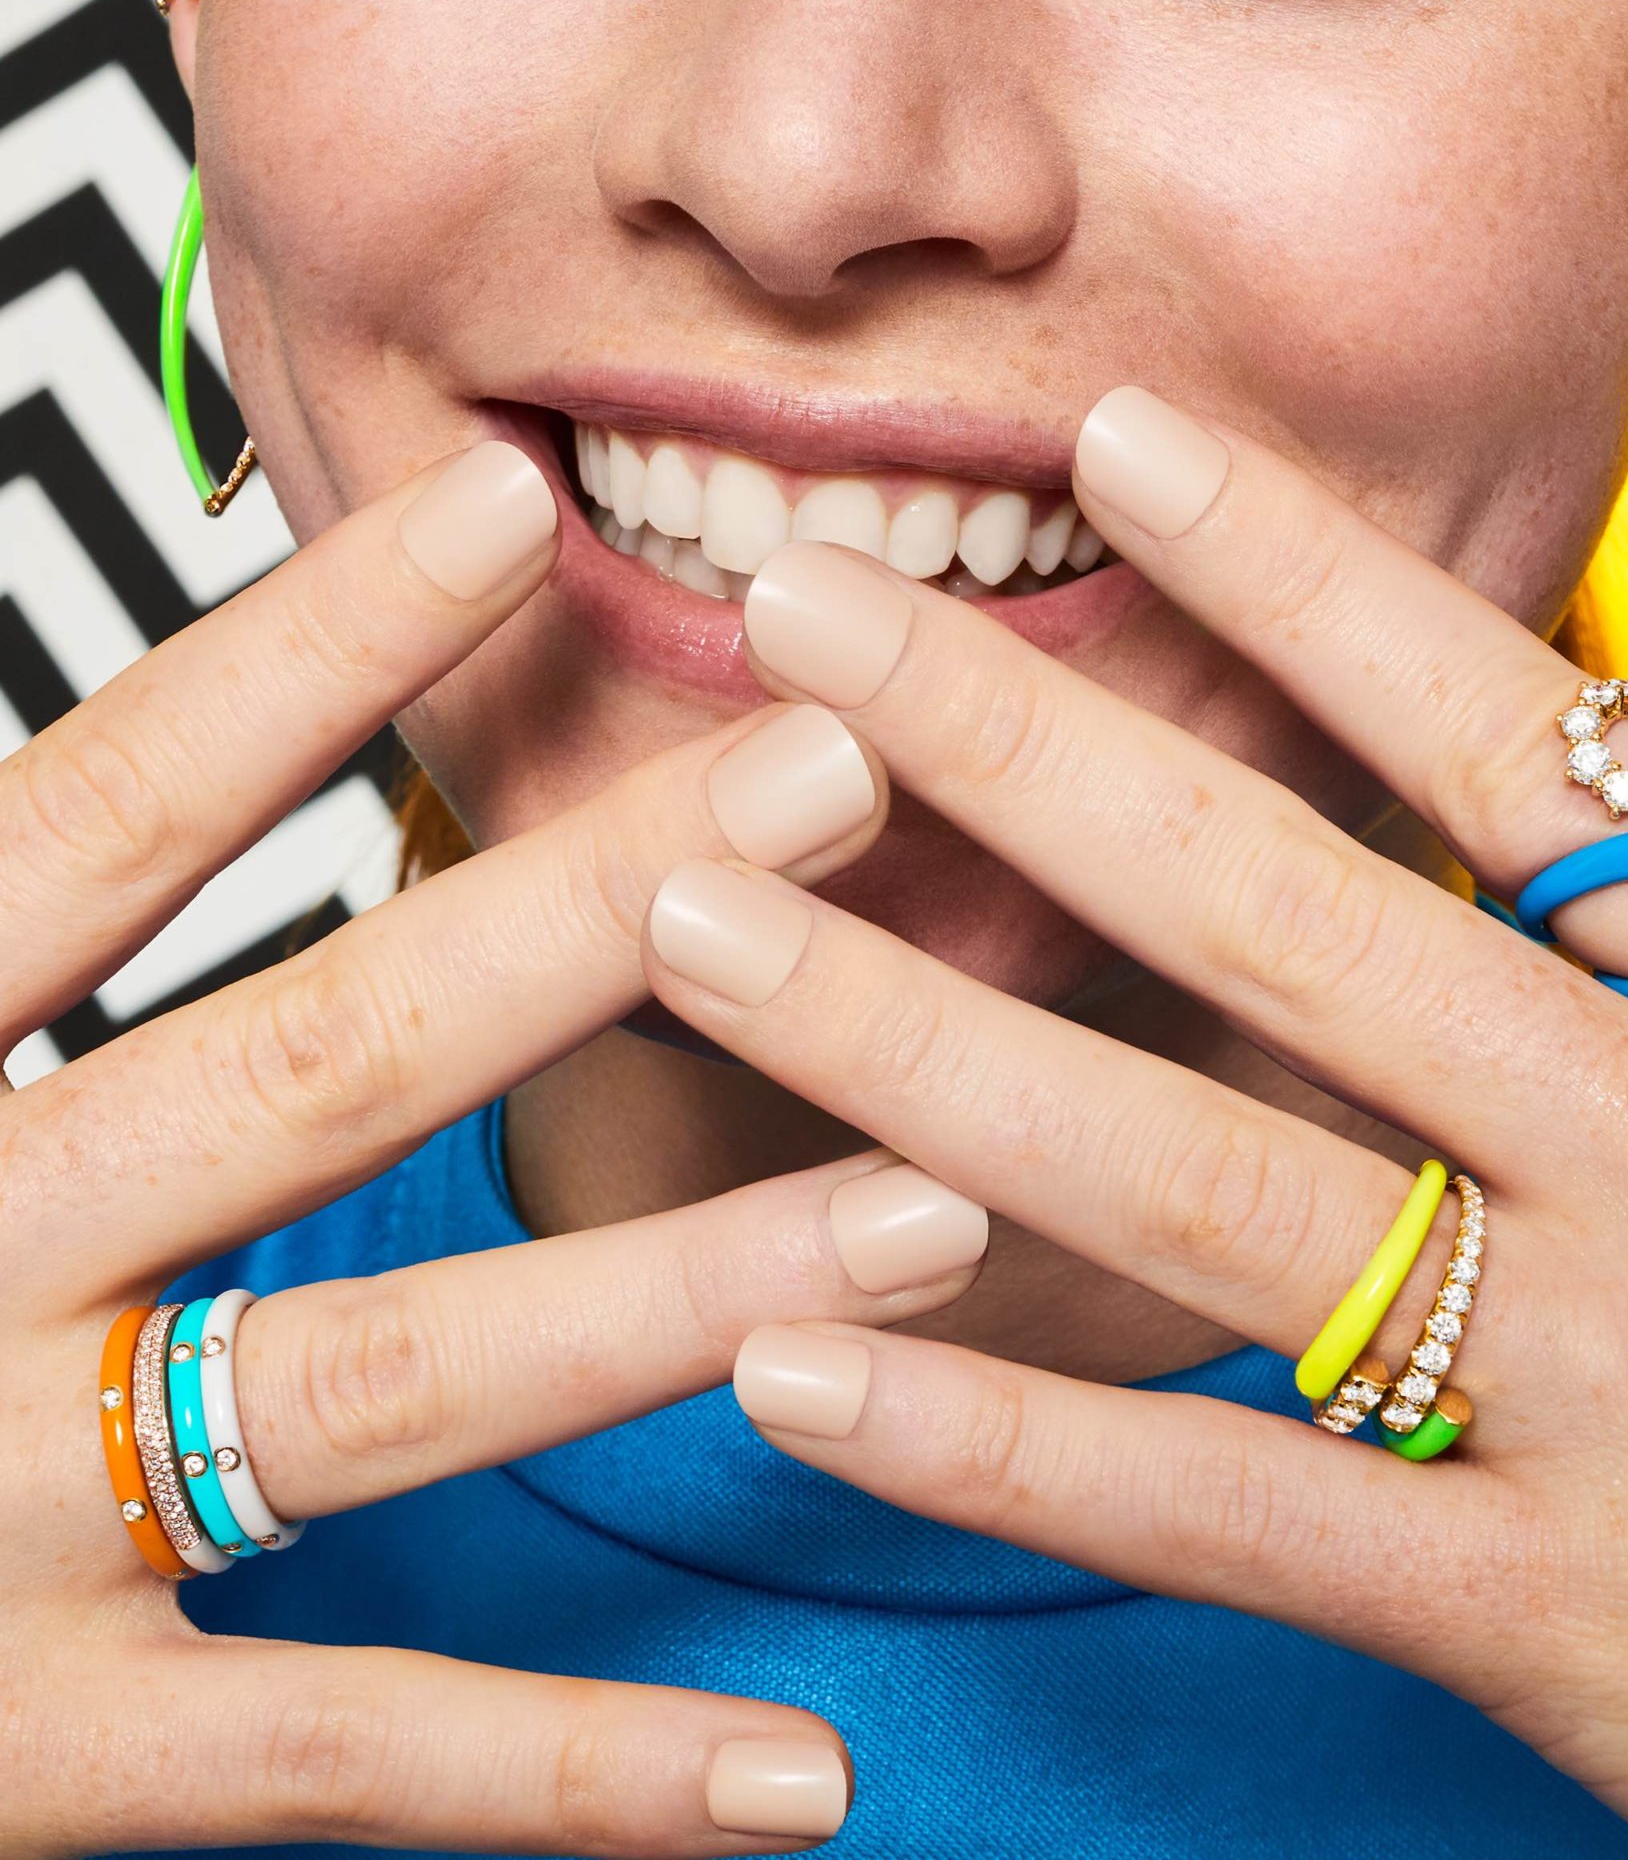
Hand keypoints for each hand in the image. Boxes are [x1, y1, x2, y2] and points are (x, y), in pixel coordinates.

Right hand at [0, 441, 982, 1858]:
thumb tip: (98, 772)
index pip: (105, 811)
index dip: (302, 654)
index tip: (511, 503)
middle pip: (314, 1055)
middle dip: (592, 919)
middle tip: (840, 782)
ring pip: (383, 1380)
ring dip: (675, 1296)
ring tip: (931, 1215)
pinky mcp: (29, 1763)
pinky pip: (338, 1754)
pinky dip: (572, 1773)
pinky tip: (801, 1773)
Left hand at [639, 389, 1627, 1859]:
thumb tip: (1534, 759)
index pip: (1503, 734)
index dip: (1296, 576)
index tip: (1113, 443)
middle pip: (1280, 912)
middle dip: (1016, 748)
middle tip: (795, 615)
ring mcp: (1600, 1385)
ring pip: (1197, 1184)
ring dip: (916, 1046)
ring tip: (704, 925)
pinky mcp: (1551, 1617)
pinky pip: (1230, 1508)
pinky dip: (1002, 1435)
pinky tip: (797, 1355)